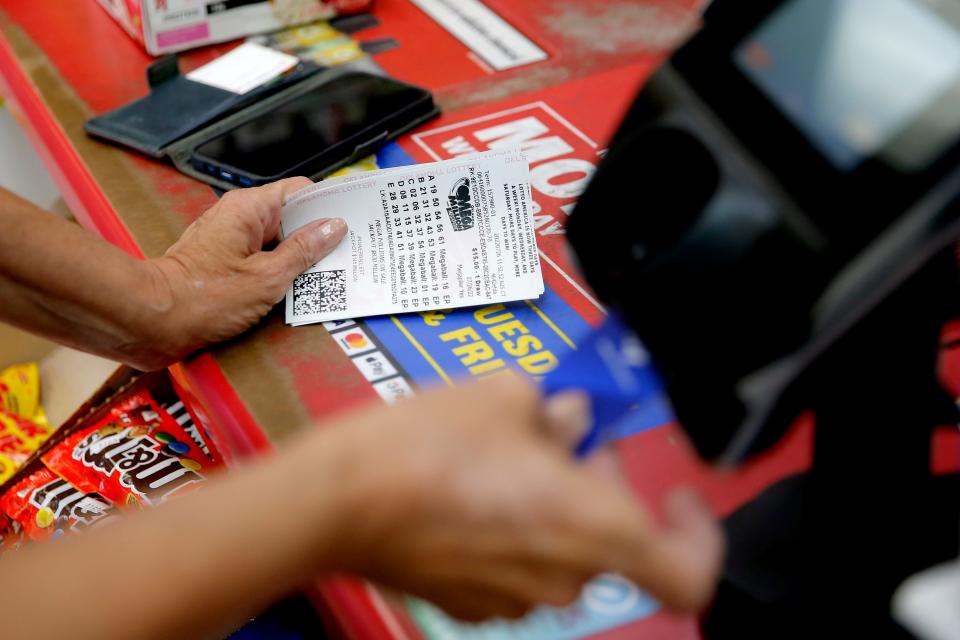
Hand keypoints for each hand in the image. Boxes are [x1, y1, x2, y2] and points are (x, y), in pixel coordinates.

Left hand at [141, 178, 345, 367]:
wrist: (154, 321)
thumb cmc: (201, 299)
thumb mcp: (268, 277)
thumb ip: (304, 251)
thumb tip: (332, 228)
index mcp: (249, 209)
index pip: (300, 191)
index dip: (328, 204)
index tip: (351, 220)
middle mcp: (238, 217)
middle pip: (291, 216)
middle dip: (317, 236)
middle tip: (344, 254)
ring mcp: (230, 238)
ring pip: (278, 239)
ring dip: (299, 257)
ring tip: (324, 276)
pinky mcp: (225, 261)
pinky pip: (263, 257)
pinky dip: (280, 270)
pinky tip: (296, 288)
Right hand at [307, 375, 723, 620]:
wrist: (340, 499)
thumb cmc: (426, 447)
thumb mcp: (506, 394)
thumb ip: (560, 409)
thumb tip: (573, 417)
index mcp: (590, 527)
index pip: (686, 571)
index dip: (695, 533)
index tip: (674, 496)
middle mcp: (561, 576)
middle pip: (612, 540)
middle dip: (597, 486)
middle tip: (561, 436)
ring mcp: (514, 598)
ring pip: (560, 550)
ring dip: (550, 504)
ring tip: (503, 454)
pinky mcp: (470, 603)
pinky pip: (515, 566)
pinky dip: (511, 530)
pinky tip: (472, 488)